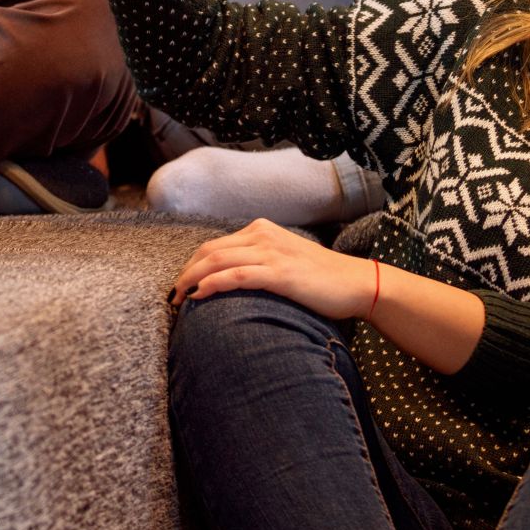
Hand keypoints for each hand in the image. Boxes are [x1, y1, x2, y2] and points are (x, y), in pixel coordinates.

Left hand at [171, 218, 376, 318]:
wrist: (357, 283)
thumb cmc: (322, 279)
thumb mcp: (285, 261)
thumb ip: (259, 263)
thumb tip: (231, 281)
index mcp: (261, 230)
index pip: (214, 245)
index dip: (192, 265)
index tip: (180, 286)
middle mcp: (263, 235)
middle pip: (209, 251)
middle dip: (185, 273)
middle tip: (172, 296)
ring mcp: (272, 253)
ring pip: (217, 261)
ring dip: (191, 280)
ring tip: (178, 299)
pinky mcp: (280, 273)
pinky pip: (236, 275)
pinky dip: (213, 284)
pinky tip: (199, 297)